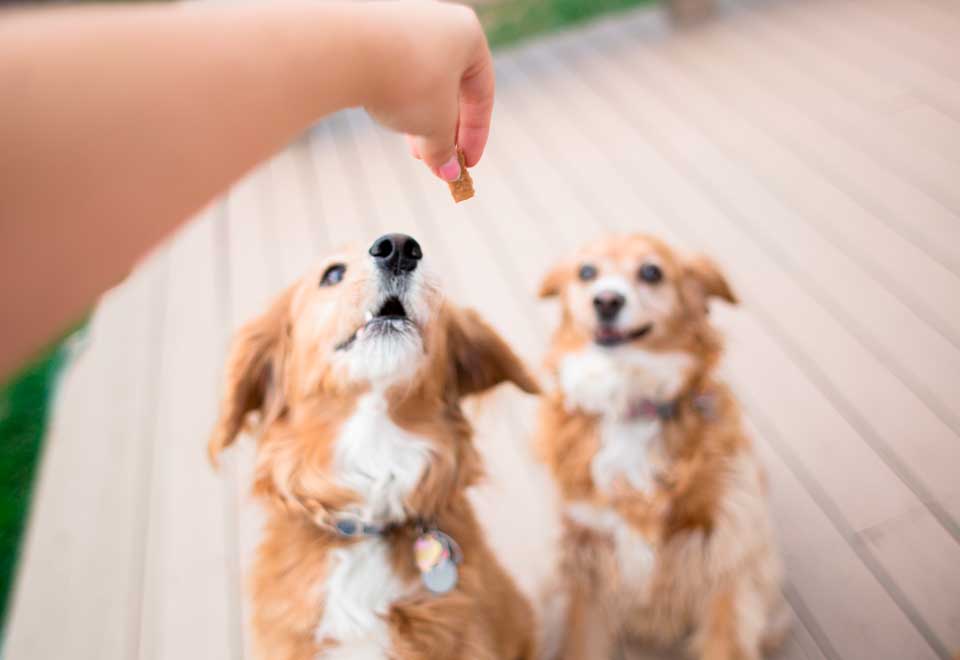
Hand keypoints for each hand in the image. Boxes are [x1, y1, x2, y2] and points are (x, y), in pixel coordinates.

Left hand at [359, 2, 493, 180]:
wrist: (344, 48)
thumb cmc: (405, 82)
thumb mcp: (435, 126)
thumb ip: (445, 149)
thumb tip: (447, 171)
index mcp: (467, 34)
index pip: (482, 94)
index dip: (476, 135)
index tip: (466, 164)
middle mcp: (438, 20)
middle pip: (449, 86)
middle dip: (443, 129)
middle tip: (435, 161)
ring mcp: (402, 20)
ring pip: (419, 78)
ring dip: (418, 117)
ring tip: (409, 146)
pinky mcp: (370, 27)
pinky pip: (392, 68)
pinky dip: (394, 95)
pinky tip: (383, 113)